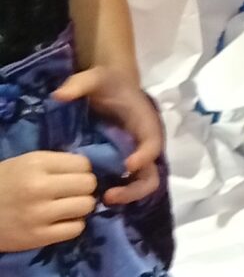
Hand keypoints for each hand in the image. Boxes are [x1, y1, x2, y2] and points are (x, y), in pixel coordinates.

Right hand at [0, 150, 97, 252]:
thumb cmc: (0, 184)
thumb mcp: (24, 163)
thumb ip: (54, 164)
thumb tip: (87, 169)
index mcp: (36, 163)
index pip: (83, 164)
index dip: (81, 170)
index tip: (72, 176)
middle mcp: (40, 187)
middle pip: (88, 184)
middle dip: (84, 188)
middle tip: (72, 193)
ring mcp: (40, 214)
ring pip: (86, 206)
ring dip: (81, 206)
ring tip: (68, 207)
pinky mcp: (38, 237)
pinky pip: (76, 229)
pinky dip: (73, 225)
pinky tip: (61, 222)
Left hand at [53, 64, 164, 201]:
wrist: (112, 85)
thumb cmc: (107, 83)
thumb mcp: (94, 77)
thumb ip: (78, 84)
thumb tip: (59, 96)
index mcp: (145, 122)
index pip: (152, 142)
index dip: (144, 156)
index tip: (126, 165)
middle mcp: (146, 143)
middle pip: (152, 173)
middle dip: (134, 188)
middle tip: (109, 195)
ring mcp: (138, 156)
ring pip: (143, 183)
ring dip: (127, 195)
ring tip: (104, 199)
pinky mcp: (126, 163)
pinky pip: (129, 183)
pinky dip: (119, 192)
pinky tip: (97, 195)